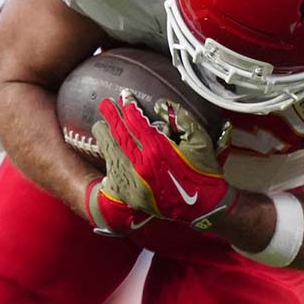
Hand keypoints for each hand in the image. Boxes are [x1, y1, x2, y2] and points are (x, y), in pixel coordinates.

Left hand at [91, 95, 235, 230]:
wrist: (203, 207)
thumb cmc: (202, 172)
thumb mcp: (200, 140)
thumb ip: (181, 118)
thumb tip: (161, 104)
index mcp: (158, 149)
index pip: (136, 121)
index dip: (128, 107)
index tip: (124, 96)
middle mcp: (141, 164)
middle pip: (118, 134)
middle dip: (110, 116)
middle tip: (104, 104)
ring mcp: (132, 181)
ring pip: (111, 153)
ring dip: (104, 136)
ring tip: (100, 126)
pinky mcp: (129, 195)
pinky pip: (112, 174)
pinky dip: (108, 161)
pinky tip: (106, 153)